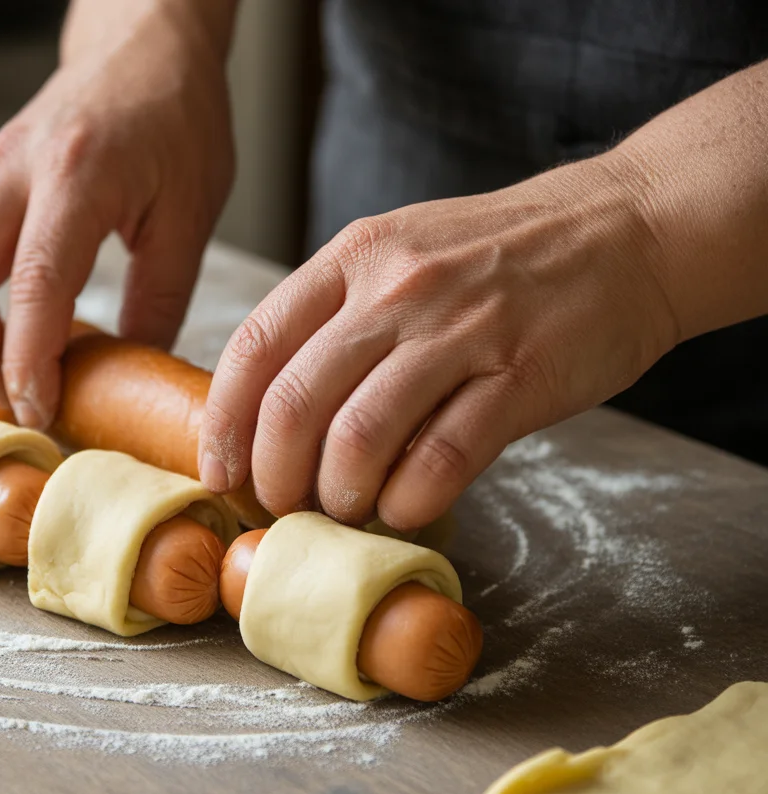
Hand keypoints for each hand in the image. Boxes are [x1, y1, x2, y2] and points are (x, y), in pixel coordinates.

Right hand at [0, 5, 234, 427]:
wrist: (142, 48)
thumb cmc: (177, 119)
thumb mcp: (191, 215)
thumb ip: (160, 302)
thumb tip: (131, 380)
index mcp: (77, 174)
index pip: (33, 286)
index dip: (28, 362)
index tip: (41, 410)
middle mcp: (12, 170)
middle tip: (19, 399)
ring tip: (0, 374)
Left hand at [198, 153, 679, 531]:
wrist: (626, 230)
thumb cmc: (498, 255)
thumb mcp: (399, 253)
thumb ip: (335, 317)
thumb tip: (269, 411)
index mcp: (353, 257)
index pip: (255, 347)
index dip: (224, 423)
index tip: (220, 471)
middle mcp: (396, 289)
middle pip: (294, 403)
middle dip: (275, 474)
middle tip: (284, 504)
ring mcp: (459, 331)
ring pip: (358, 438)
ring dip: (339, 495)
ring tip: (347, 509)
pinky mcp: (519, 377)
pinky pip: (440, 460)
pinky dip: (408, 501)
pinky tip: (404, 508)